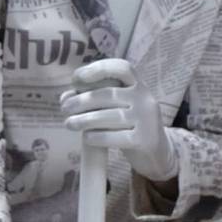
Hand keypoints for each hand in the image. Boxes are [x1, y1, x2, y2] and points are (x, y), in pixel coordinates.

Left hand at [61, 58, 177, 181]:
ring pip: (110, 116)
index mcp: (138, 86)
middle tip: (65, 108)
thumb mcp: (117, 107)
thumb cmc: (129, 125)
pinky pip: (116, 136)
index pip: (122, 68)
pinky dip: (97, 136)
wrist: (156, 154)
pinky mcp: (145, 140)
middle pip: (108, 94)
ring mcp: (147, 120)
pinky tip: (86, 138)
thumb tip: (65, 97)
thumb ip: (94, 99)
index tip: (76, 78)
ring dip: (84, 119)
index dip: (98, 69)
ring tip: (69, 124)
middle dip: (82, 100)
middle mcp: (145, 99)